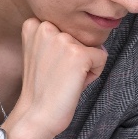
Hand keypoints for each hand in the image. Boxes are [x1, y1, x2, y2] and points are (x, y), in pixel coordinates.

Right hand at [7, 18, 108, 138]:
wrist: (36, 114)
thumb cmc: (43, 87)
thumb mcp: (44, 53)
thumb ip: (58, 38)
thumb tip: (94, 35)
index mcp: (34, 24)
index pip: (68, 29)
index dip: (65, 50)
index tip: (50, 66)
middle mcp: (46, 26)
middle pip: (81, 37)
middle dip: (77, 56)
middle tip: (59, 75)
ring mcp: (63, 39)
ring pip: (92, 47)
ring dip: (85, 65)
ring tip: (65, 79)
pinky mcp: (78, 53)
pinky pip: (102, 57)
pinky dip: (95, 73)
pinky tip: (75, 83)